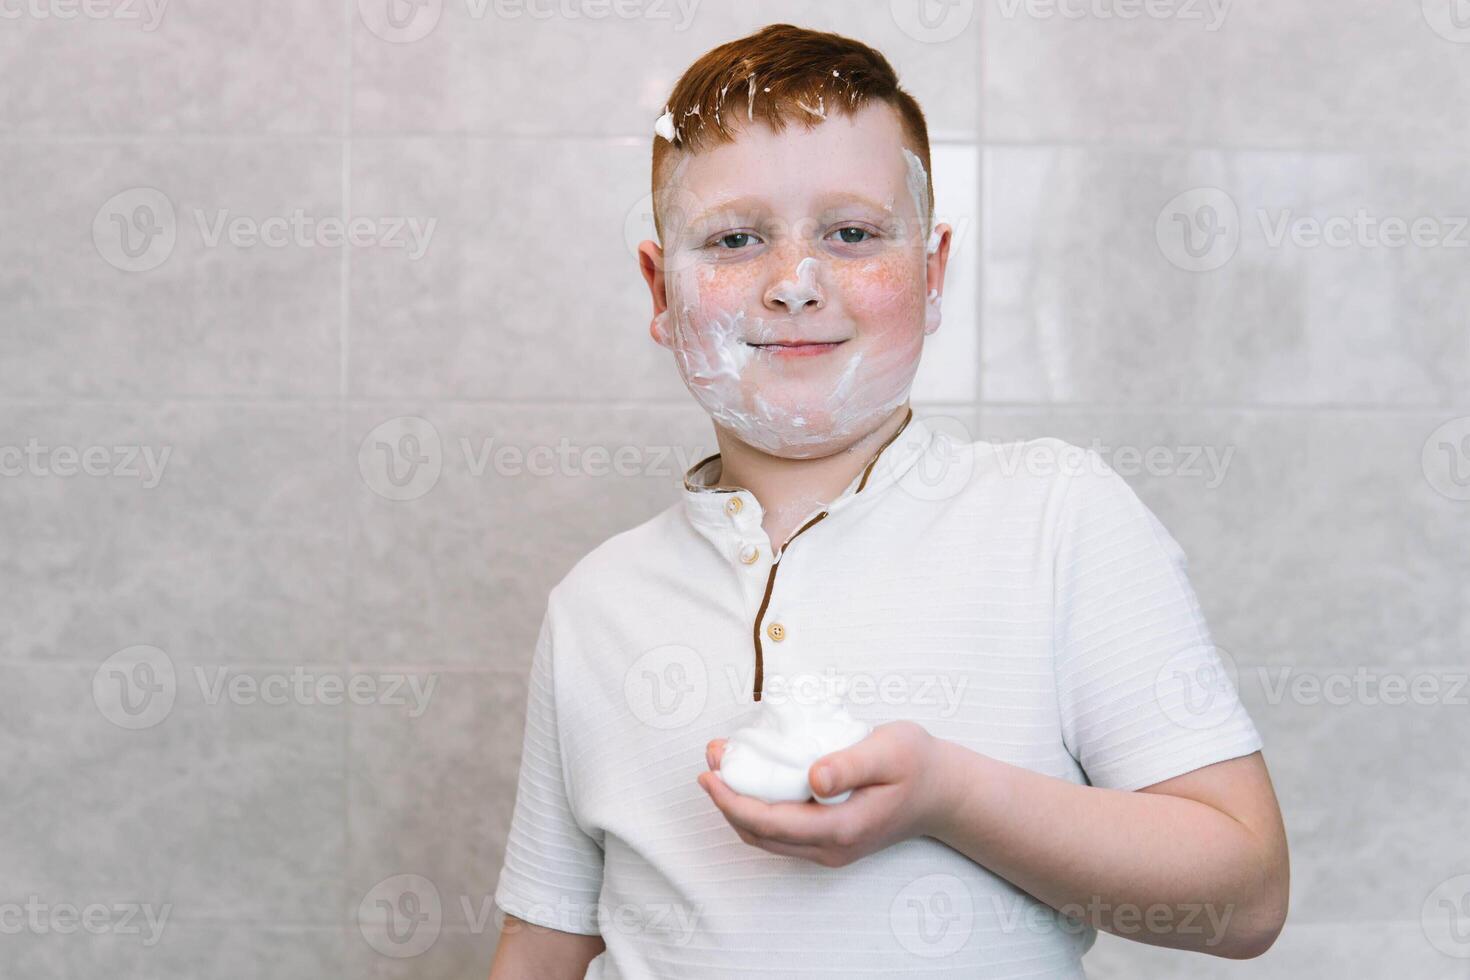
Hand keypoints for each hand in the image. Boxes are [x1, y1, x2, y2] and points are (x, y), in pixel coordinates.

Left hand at [696, 720, 952, 867]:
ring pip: (767, 837)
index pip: (770, 822)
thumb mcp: (890, 750)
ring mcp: (829, 848)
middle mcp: (831, 847)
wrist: (943, 792)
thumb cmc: (917, 764)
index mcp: (842, 827)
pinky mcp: (828, 839)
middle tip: (712, 759)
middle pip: (760, 834)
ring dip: (738, 804)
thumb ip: (850, 764)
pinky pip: (780, 831)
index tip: (709, 774)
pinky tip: (752, 777)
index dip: (732, 801)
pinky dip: (757, 807)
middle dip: (727, 800)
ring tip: (723, 764)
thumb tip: (813, 777)